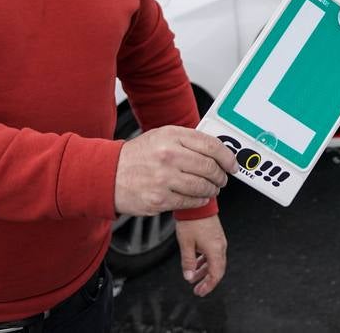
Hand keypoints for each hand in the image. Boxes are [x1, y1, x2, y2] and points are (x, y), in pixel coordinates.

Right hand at [114, 126, 238, 215]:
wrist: (107, 175)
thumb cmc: (136, 156)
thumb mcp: (160, 137)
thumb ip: (187, 140)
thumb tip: (216, 149)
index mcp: (171, 136)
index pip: (210, 145)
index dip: (227, 156)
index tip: (232, 164)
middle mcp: (168, 155)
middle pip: (209, 167)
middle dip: (221, 176)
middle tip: (222, 179)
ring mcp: (164, 178)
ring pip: (202, 187)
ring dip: (212, 190)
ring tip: (212, 189)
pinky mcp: (159, 199)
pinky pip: (190, 202)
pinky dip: (199, 201)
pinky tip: (199, 198)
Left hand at [176, 215, 226, 296]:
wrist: (198, 203)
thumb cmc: (193, 220)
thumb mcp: (186, 244)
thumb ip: (188, 262)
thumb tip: (189, 276)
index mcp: (215, 250)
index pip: (216, 274)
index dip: (208, 286)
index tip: (200, 291)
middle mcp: (220, 246)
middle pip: (217, 269)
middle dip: (207, 281)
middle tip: (198, 289)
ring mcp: (218, 240)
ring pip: (214, 262)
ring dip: (205, 271)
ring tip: (194, 277)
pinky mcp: (215, 236)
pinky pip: (212, 253)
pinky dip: (205, 261)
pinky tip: (197, 263)